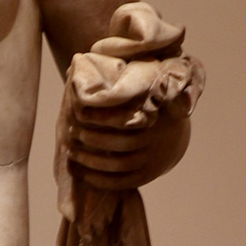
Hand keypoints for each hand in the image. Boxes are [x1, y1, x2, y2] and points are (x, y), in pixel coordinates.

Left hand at [66, 87, 190, 189]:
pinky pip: (121, 182)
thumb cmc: (149, 107)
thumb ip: (123, 80)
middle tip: (72, 132)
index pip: (126, 120)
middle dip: (92, 139)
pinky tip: (81, 172)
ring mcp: (151, 161)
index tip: (80, 112)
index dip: (101, 117)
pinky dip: (100, 180)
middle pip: (121, 144)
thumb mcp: (147, 90)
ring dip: (91, 161)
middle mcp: (154, 142)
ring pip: (118, 166)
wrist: (175, 135)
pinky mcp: (145, 176)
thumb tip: (85, 62)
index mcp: (153, 119)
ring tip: (70, 151)